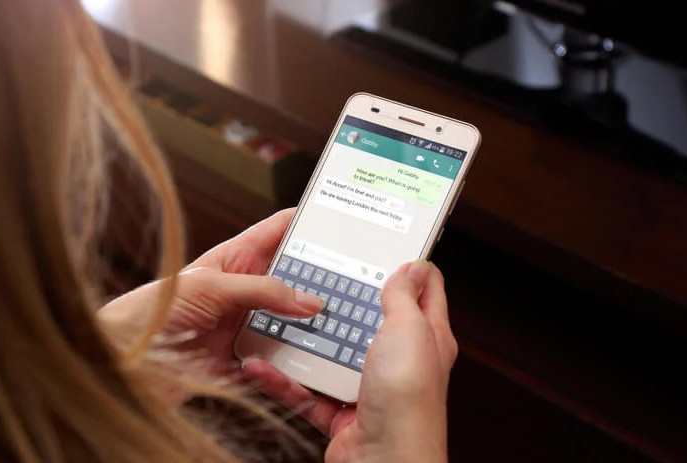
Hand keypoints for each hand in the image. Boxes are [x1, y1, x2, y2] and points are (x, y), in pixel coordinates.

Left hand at [98, 209, 323, 380]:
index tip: (340, 218)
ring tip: (342, 323)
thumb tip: (308, 299)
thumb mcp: (212, 288)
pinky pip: (279, 360)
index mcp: (234, 259)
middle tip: (354, 281)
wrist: (126, 364)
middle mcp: (243, 291)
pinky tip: (312, 360)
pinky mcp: (245, 360)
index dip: (307, 221)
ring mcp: (245, 325)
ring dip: (312, 326)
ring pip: (292, 322)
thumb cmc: (152, 312)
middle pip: (294, 280)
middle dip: (321, 280)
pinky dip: (294, 362)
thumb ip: (262, 290)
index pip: (278, 232)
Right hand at [243, 261, 457, 462]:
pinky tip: (259, 364)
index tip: (382, 246)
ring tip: (276, 318)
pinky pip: (306, 392)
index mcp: (427, 338)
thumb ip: (404, 297)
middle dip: (342, 302)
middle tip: (315, 277)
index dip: (408, 267)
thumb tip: (412, 267)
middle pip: (369, 322)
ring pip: (331, 357)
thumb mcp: (409, 329)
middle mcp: (400, 362)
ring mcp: (370, 389)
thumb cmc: (408, 398)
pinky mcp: (341, 414)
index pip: (425, 292)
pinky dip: (282, 381)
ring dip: (302, 342)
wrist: (386, 462)